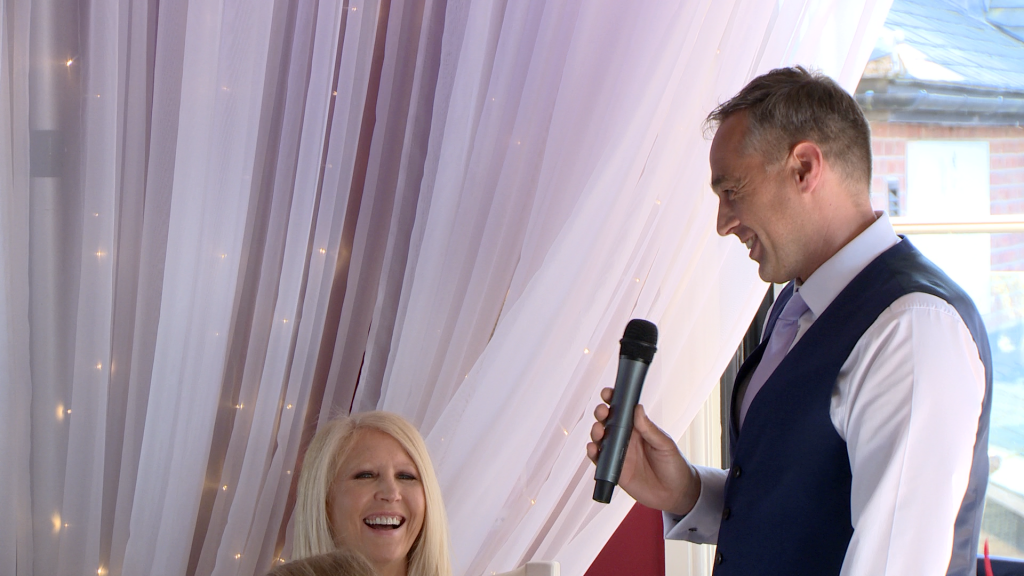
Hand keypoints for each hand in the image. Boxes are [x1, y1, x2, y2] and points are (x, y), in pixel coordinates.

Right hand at [586, 388, 700, 514]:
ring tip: (599, 431)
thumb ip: (649, 429)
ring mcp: (618, 454)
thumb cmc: (674, 465)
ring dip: (595, 432)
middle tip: (603, 412)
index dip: (613, 400)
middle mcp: (625, 439)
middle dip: (601, 414)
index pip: (622, 410)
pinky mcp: (614, 470)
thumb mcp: (664, 445)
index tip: (608, 393)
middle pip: (607, 422)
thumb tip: (637, 408)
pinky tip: (593, 449)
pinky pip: (599, 459)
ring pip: (600, 439)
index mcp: (638, 428)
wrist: (676, 494)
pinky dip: (593, 453)